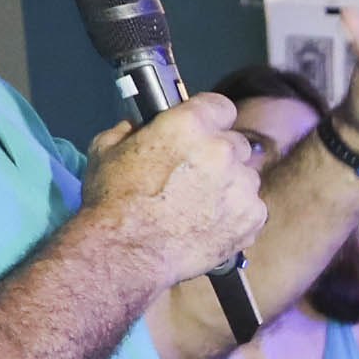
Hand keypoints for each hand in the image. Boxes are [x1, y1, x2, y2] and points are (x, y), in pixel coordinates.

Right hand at [86, 95, 267, 283]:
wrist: (125, 252)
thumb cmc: (112, 201)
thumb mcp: (106, 150)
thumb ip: (130, 129)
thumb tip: (138, 126)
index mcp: (191, 124)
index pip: (220, 106)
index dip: (210, 118)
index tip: (203, 130)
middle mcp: (223, 150)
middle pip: (235, 144)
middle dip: (218, 156)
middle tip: (194, 176)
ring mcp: (242, 186)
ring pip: (245, 178)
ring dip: (229, 187)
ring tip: (198, 207)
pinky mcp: (252, 218)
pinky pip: (252, 210)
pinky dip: (236, 216)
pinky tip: (209, 225)